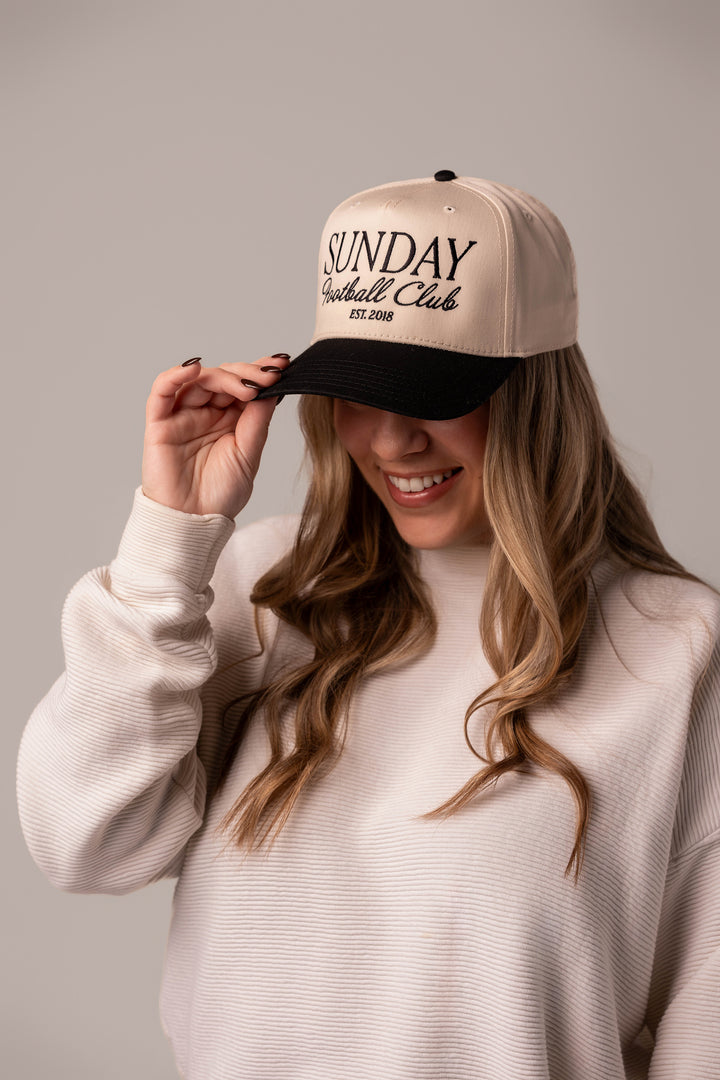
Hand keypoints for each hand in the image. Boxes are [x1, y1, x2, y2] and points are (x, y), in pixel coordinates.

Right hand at [141, 354, 288, 518]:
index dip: (260, 371)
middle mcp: (205, 413)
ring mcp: (182, 416)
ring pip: (198, 380)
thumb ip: (257, 421)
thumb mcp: (249, 454)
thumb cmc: (220, 495)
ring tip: (246, 387)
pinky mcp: (159, 423)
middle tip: (268, 376)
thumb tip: (271, 388)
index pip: (243, 386)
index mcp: (229, 420)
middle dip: (247, 373)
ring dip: (223, 376)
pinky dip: (175, 375)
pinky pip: (162, 391)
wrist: (194, 522)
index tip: (282, 363)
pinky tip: (194, 368)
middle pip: (223, 378)